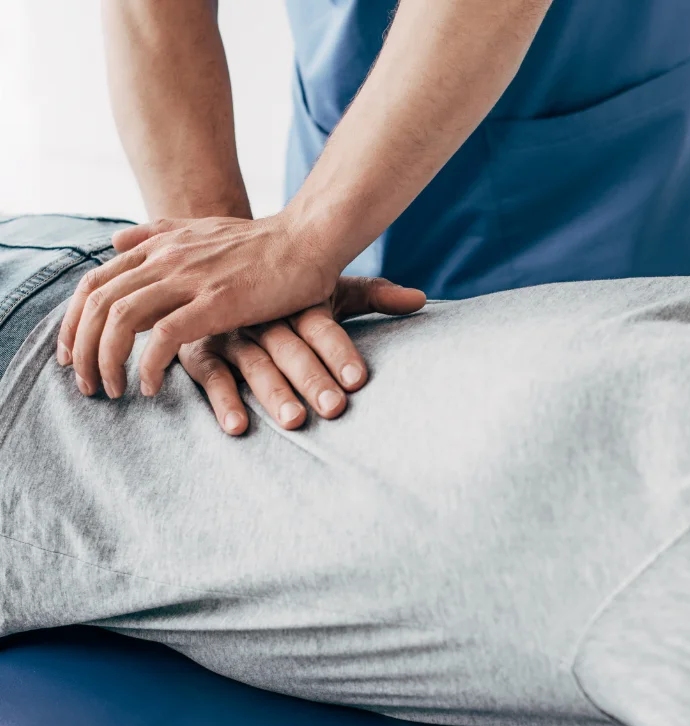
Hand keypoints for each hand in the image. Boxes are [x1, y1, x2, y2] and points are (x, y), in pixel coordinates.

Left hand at [58, 213, 341, 398]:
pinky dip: (149, 365)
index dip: (73, 323)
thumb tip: (114, 242)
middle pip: (96, 305)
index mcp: (158, 246)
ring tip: (112, 390)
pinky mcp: (217, 302)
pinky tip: (151, 386)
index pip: (92, 284)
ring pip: (120, 320)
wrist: (309, 238)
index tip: (73, 355)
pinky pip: (163, 337)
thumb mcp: (201, 228)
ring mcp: (189, 279)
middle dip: (81, 350)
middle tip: (86, 384)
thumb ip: (156, 234)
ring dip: (106, 361)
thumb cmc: (264, 242)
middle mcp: (165, 259)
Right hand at [173, 276, 425, 434]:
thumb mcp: (328, 289)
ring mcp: (230, 332)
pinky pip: (211, 376)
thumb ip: (374, 295)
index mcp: (295, 300)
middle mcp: (263, 315)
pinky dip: (222, 401)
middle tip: (334, 409)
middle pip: (290, 348)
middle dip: (312, 378)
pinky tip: (237, 426)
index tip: (358, 379)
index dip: (339, 351)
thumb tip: (421, 298)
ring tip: (295, 420)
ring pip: (255, 364)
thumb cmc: (285, 291)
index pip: (321, 325)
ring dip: (273, 393)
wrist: (214, 266)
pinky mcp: (199, 351)